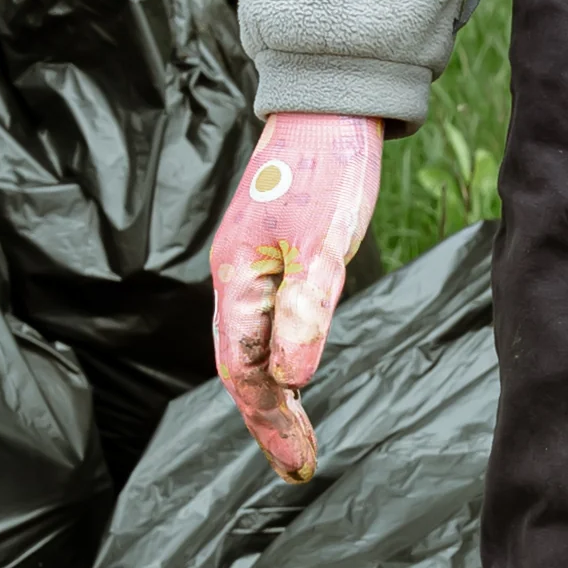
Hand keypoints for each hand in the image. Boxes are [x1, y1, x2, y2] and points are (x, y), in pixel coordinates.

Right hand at [210, 113, 386, 481]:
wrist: (331, 101)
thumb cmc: (328, 167)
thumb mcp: (325, 245)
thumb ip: (307, 312)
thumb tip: (293, 381)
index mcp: (238, 279)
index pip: (243, 371)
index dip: (269, 422)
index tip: (298, 465)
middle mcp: (236, 276)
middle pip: (242, 366)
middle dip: (269, 420)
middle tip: (300, 466)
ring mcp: (252, 262)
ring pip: (253, 344)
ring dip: (274, 394)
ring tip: (298, 436)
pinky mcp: (274, 249)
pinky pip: (267, 319)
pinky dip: (280, 357)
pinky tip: (296, 372)